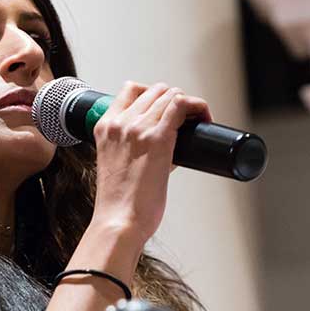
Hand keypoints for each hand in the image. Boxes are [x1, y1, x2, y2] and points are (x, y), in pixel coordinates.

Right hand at [86, 81, 211, 242]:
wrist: (119, 221)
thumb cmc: (120, 202)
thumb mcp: (117, 163)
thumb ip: (135, 147)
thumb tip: (168, 143)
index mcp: (105, 127)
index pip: (130, 89)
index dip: (154, 94)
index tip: (166, 109)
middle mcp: (120, 122)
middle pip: (156, 89)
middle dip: (174, 99)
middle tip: (186, 118)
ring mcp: (139, 128)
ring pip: (171, 93)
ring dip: (189, 103)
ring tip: (197, 120)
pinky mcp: (159, 138)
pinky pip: (182, 104)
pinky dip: (198, 106)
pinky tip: (204, 118)